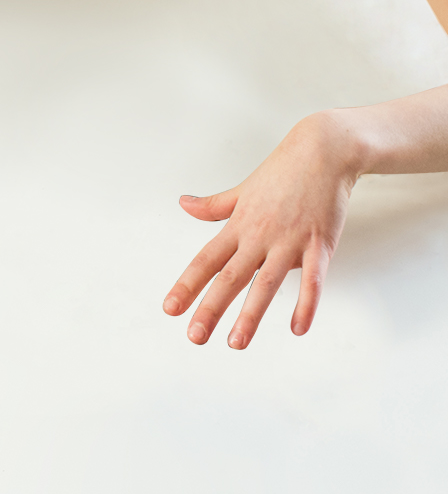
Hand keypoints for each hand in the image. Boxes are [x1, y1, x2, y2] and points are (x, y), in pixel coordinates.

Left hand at [163, 111, 361, 348]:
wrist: (323, 151)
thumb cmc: (282, 172)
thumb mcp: (242, 190)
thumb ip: (214, 205)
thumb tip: (183, 204)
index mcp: (238, 225)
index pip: (206, 260)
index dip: (187, 285)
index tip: (170, 308)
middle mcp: (258, 235)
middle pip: (229, 277)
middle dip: (210, 308)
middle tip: (194, 337)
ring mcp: (289, 240)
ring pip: (265, 283)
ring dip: (250, 315)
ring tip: (235, 343)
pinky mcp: (320, 244)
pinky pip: (313, 279)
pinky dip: (306, 303)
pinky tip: (297, 328)